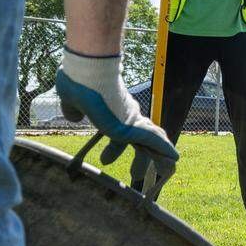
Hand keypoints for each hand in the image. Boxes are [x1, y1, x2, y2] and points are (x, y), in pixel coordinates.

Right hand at [55, 48, 178, 170]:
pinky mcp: (132, 126)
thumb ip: (74, 110)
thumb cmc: (77, 81)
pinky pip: (153, 140)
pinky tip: (174, 158)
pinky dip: (164, 149)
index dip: (114, 148)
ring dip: (156, 158)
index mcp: (112, 110)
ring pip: (150, 142)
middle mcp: (125, 114)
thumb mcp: (71, 100)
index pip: (118, 133)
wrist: (85, 72)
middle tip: (137, 173)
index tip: (106, 160)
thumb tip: (74, 117)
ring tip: (165, 171)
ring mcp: (130, 120)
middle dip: (141, 157)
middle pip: (139, 138)